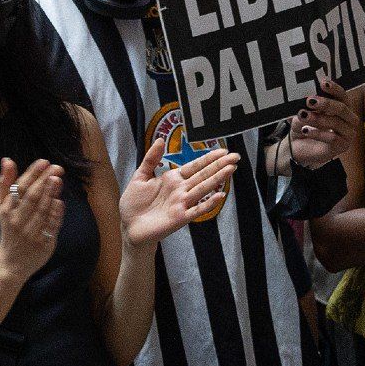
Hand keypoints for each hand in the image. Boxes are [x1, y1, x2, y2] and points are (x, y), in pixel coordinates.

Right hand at [0, 156, 64, 278]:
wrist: (11, 261)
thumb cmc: (9, 228)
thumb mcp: (1, 206)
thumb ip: (5, 183)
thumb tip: (7, 160)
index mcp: (7, 210)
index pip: (20, 188)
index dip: (32, 174)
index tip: (44, 162)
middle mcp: (17, 221)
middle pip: (32, 197)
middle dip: (44, 181)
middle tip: (57, 168)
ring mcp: (30, 233)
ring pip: (42, 211)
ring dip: (50, 194)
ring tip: (58, 179)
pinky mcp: (43, 243)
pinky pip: (50, 226)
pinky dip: (55, 214)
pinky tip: (59, 201)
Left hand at [122, 133, 240, 243]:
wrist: (128, 226)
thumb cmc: (134, 203)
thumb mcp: (140, 176)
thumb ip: (151, 159)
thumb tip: (161, 139)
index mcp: (173, 179)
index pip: (195, 166)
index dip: (208, 158)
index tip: (223, 151)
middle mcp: (181, 190)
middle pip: (203, 175)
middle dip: (219, 166)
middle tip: (236, 156)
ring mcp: (182, 203)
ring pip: (203, 189)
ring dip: (217, 179)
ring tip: (231, 169)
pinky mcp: (180, 217)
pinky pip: (197, 210)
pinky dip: (208, 203)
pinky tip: (220, 195)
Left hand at [287, 78, 354, 172]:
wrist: (297, 148)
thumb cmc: (304, 126)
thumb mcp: (303, 112)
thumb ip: (308, 104)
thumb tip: (308, 96)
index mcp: (342, 107)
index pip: (342, 95)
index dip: (334, 89)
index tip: (322, 83)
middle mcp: (349, 119)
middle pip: (341, 108)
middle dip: (326, 103)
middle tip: (310, 100)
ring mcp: (348, 134)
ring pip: (336, 123)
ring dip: (318, 118)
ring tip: (302, 115)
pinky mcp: (342, 146)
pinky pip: (332, 138)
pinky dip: (317, 133)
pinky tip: (305, 130)